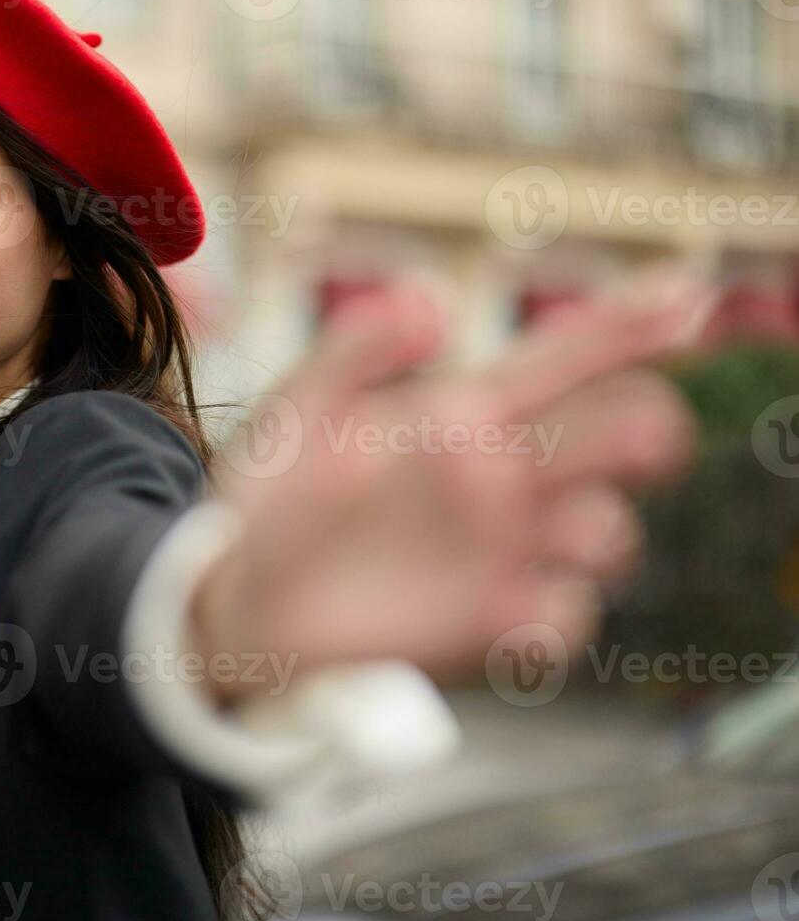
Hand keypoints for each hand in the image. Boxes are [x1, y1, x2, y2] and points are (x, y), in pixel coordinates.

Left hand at [190, 268, 715, 705]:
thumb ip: (355, 349)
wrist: (234, 595)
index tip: (686, 298)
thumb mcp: (302, 409)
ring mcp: (501, 552)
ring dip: (591, 522)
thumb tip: (430, 303)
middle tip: (634, 433)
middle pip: (615, 440)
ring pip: (606, 532)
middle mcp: (503, 480)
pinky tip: (514, 600)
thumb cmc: (272, 495)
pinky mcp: (485, 622)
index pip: (566, 360)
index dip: (630, 326)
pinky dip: (556, 610)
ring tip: (506, 502)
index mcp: (468, 413)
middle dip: (642, 429)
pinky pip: (562, 619)